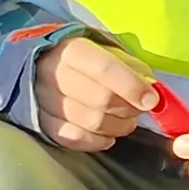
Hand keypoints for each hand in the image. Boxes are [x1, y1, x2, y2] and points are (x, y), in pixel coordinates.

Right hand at [32, 38, 154, 151]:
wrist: (37, 67)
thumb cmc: (81, 59)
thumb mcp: (104, 49)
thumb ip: (128, 65)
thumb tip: (149, 87)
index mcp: (71, 50)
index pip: (105, 68)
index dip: (132, 86)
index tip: (151, 100)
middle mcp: (53, 74)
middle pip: (100, 99)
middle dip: (128, 108)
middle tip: (138, 110)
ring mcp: (43, 100)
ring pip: (90, 122)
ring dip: (117, 127)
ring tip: (126, 123)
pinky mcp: (40, 122)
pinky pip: (73, 138)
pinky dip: (97, 141)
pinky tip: (108, 136)